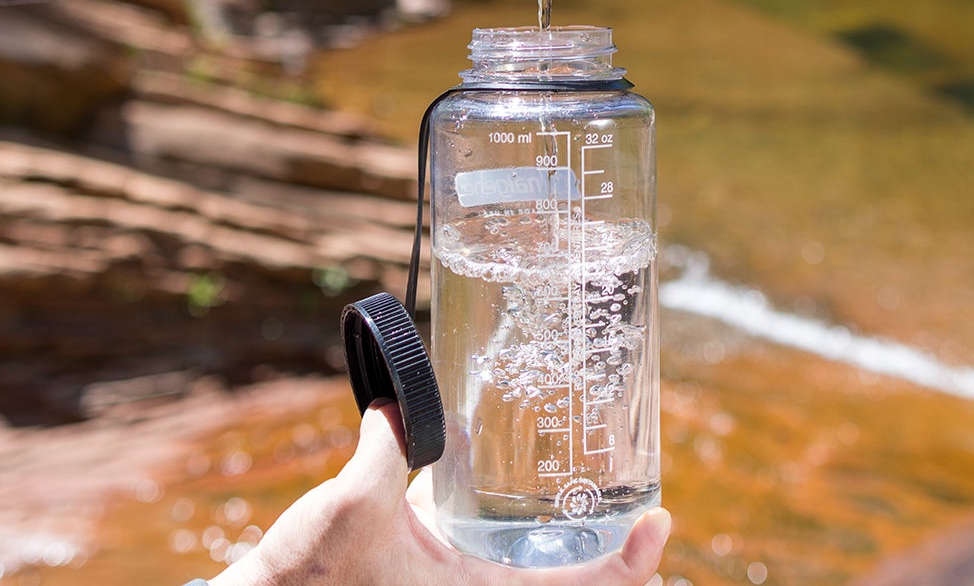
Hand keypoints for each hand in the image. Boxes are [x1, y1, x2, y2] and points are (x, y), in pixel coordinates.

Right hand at [213, 404, 669, 585]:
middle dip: (615, 564)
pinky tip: (508, 489)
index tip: (660, 523)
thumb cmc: (312, 574)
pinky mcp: (430, 576)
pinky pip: (491, 560)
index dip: (632, 564)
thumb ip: (388, 448)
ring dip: (569, 553)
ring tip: (599, 505)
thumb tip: (398, 404)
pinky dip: (516, 539)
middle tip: (648, 519)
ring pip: (534, 578)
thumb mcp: (353, 504)